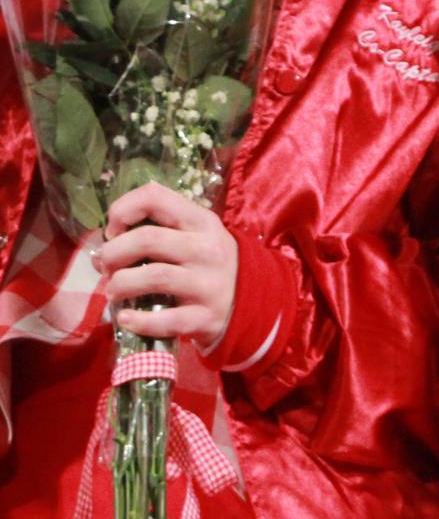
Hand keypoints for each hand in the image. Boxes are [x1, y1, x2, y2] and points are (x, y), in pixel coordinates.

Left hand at [94, 182, 237, 345]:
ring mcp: (208, 284)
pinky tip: (126, 318)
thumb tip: (105, 247)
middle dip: (114, 253)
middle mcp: (207, 249)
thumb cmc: (208, 263)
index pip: (155, 197)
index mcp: (201, 222)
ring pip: (154, 277)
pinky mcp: (205, 317)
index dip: (122, 211)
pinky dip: (138, 321)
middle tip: (107, 267)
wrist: (252, 301)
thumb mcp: (195, 235)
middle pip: (148, 239)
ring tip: (114, 292)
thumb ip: (157, 231)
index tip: (114, 232)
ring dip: (120, 285)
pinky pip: (165, 320)